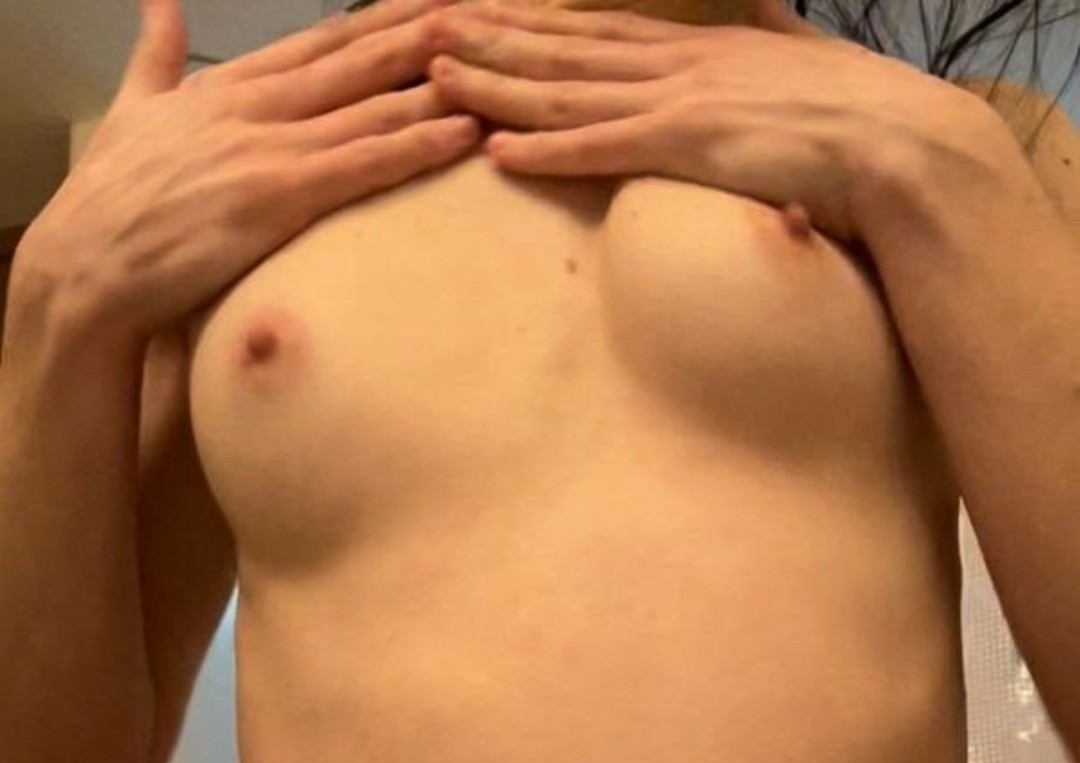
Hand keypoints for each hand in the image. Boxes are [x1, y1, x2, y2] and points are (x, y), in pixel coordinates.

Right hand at [20, 0, 482, 340]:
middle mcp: (255, 105)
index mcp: (228, 86)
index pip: (320, 40)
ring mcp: (268, 149)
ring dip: (438, 81)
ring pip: (371, 104)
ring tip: (494, 57)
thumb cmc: (107, 202)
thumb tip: (158, 4)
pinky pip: (362, 165)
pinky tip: (463, 131)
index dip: (379, 17)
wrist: (84, 266)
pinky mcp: (276, 199)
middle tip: (483, 7)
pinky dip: (416, 145)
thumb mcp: (131, 111)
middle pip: (357, 57)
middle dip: (423, 30)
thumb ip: (155, 56)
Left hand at [428, 0, 953, 243]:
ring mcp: (680, 102)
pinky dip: (546, 150)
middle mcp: (680, 65)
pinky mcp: (689, 146)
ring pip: (567, 92)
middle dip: (492, 36)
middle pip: (565, 49)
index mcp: (701, 51)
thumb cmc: (859, 121)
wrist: (902, 144)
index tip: (485, 14)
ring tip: (438, 76)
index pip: (598, 33)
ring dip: (497, 85)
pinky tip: (497, 150)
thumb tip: (762, 26)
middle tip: (425, 28)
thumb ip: (771, 49)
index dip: (535, 24)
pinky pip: (601, 148)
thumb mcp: (804, 67)